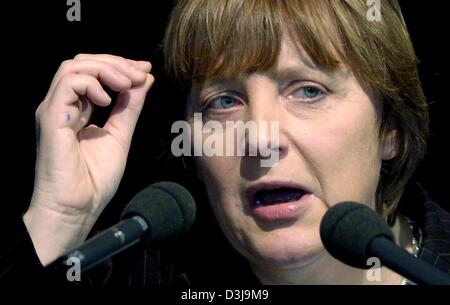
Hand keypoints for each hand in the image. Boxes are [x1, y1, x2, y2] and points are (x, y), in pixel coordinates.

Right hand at [24, 54, 153, 264]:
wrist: (77, 209)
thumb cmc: (94, 180)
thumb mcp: (120, 135)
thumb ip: (130, 107)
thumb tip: (144, 80)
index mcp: (78, 110)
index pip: (93, 73)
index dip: (119, 66)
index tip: (144, 70)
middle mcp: (63, 106)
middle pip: (82, 63)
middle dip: (115, 63)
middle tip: (139, 73)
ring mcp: (55, 110)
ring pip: (73, 66)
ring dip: (106, 69)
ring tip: (127, 83)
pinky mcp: (51, 118)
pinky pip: (67, 84)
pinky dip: (92, 84)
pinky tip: (108, 101)